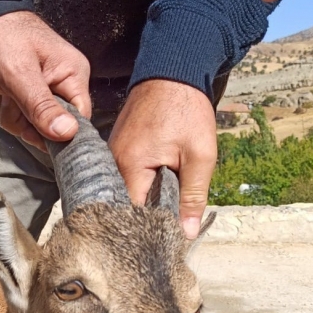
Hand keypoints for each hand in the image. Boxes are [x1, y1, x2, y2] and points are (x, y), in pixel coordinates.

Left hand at [0, 11, 90, 149]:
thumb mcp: (19, 73)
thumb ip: (42, 106)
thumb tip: (68, 133)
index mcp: (72, 75)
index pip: (79, 121)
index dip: (58, 132)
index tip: (32, 125)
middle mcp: (60, 86)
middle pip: (46, 128)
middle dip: (18, 116)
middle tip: (5, 92)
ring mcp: (39, 93)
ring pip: (22, 125)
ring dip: (1, 109)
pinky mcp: (20, 97)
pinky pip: (6, 118)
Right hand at [108, 80, 216, 239]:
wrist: (174, 69)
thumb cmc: (187, 109)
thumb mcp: (200, 156)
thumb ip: (193, 197)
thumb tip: (187, 233)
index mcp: (129, 167)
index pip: (131, 215)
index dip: (147, 232)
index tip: (163, 243)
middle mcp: (113, 163)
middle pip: (124, 206)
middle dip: (145, 221)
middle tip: (165, 232)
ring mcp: (113, 155)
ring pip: (125, 193)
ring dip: (143, 203)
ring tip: (162, 214)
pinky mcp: (118, 149)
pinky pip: (125, 178)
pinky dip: (139, 187)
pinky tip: (155, 193)